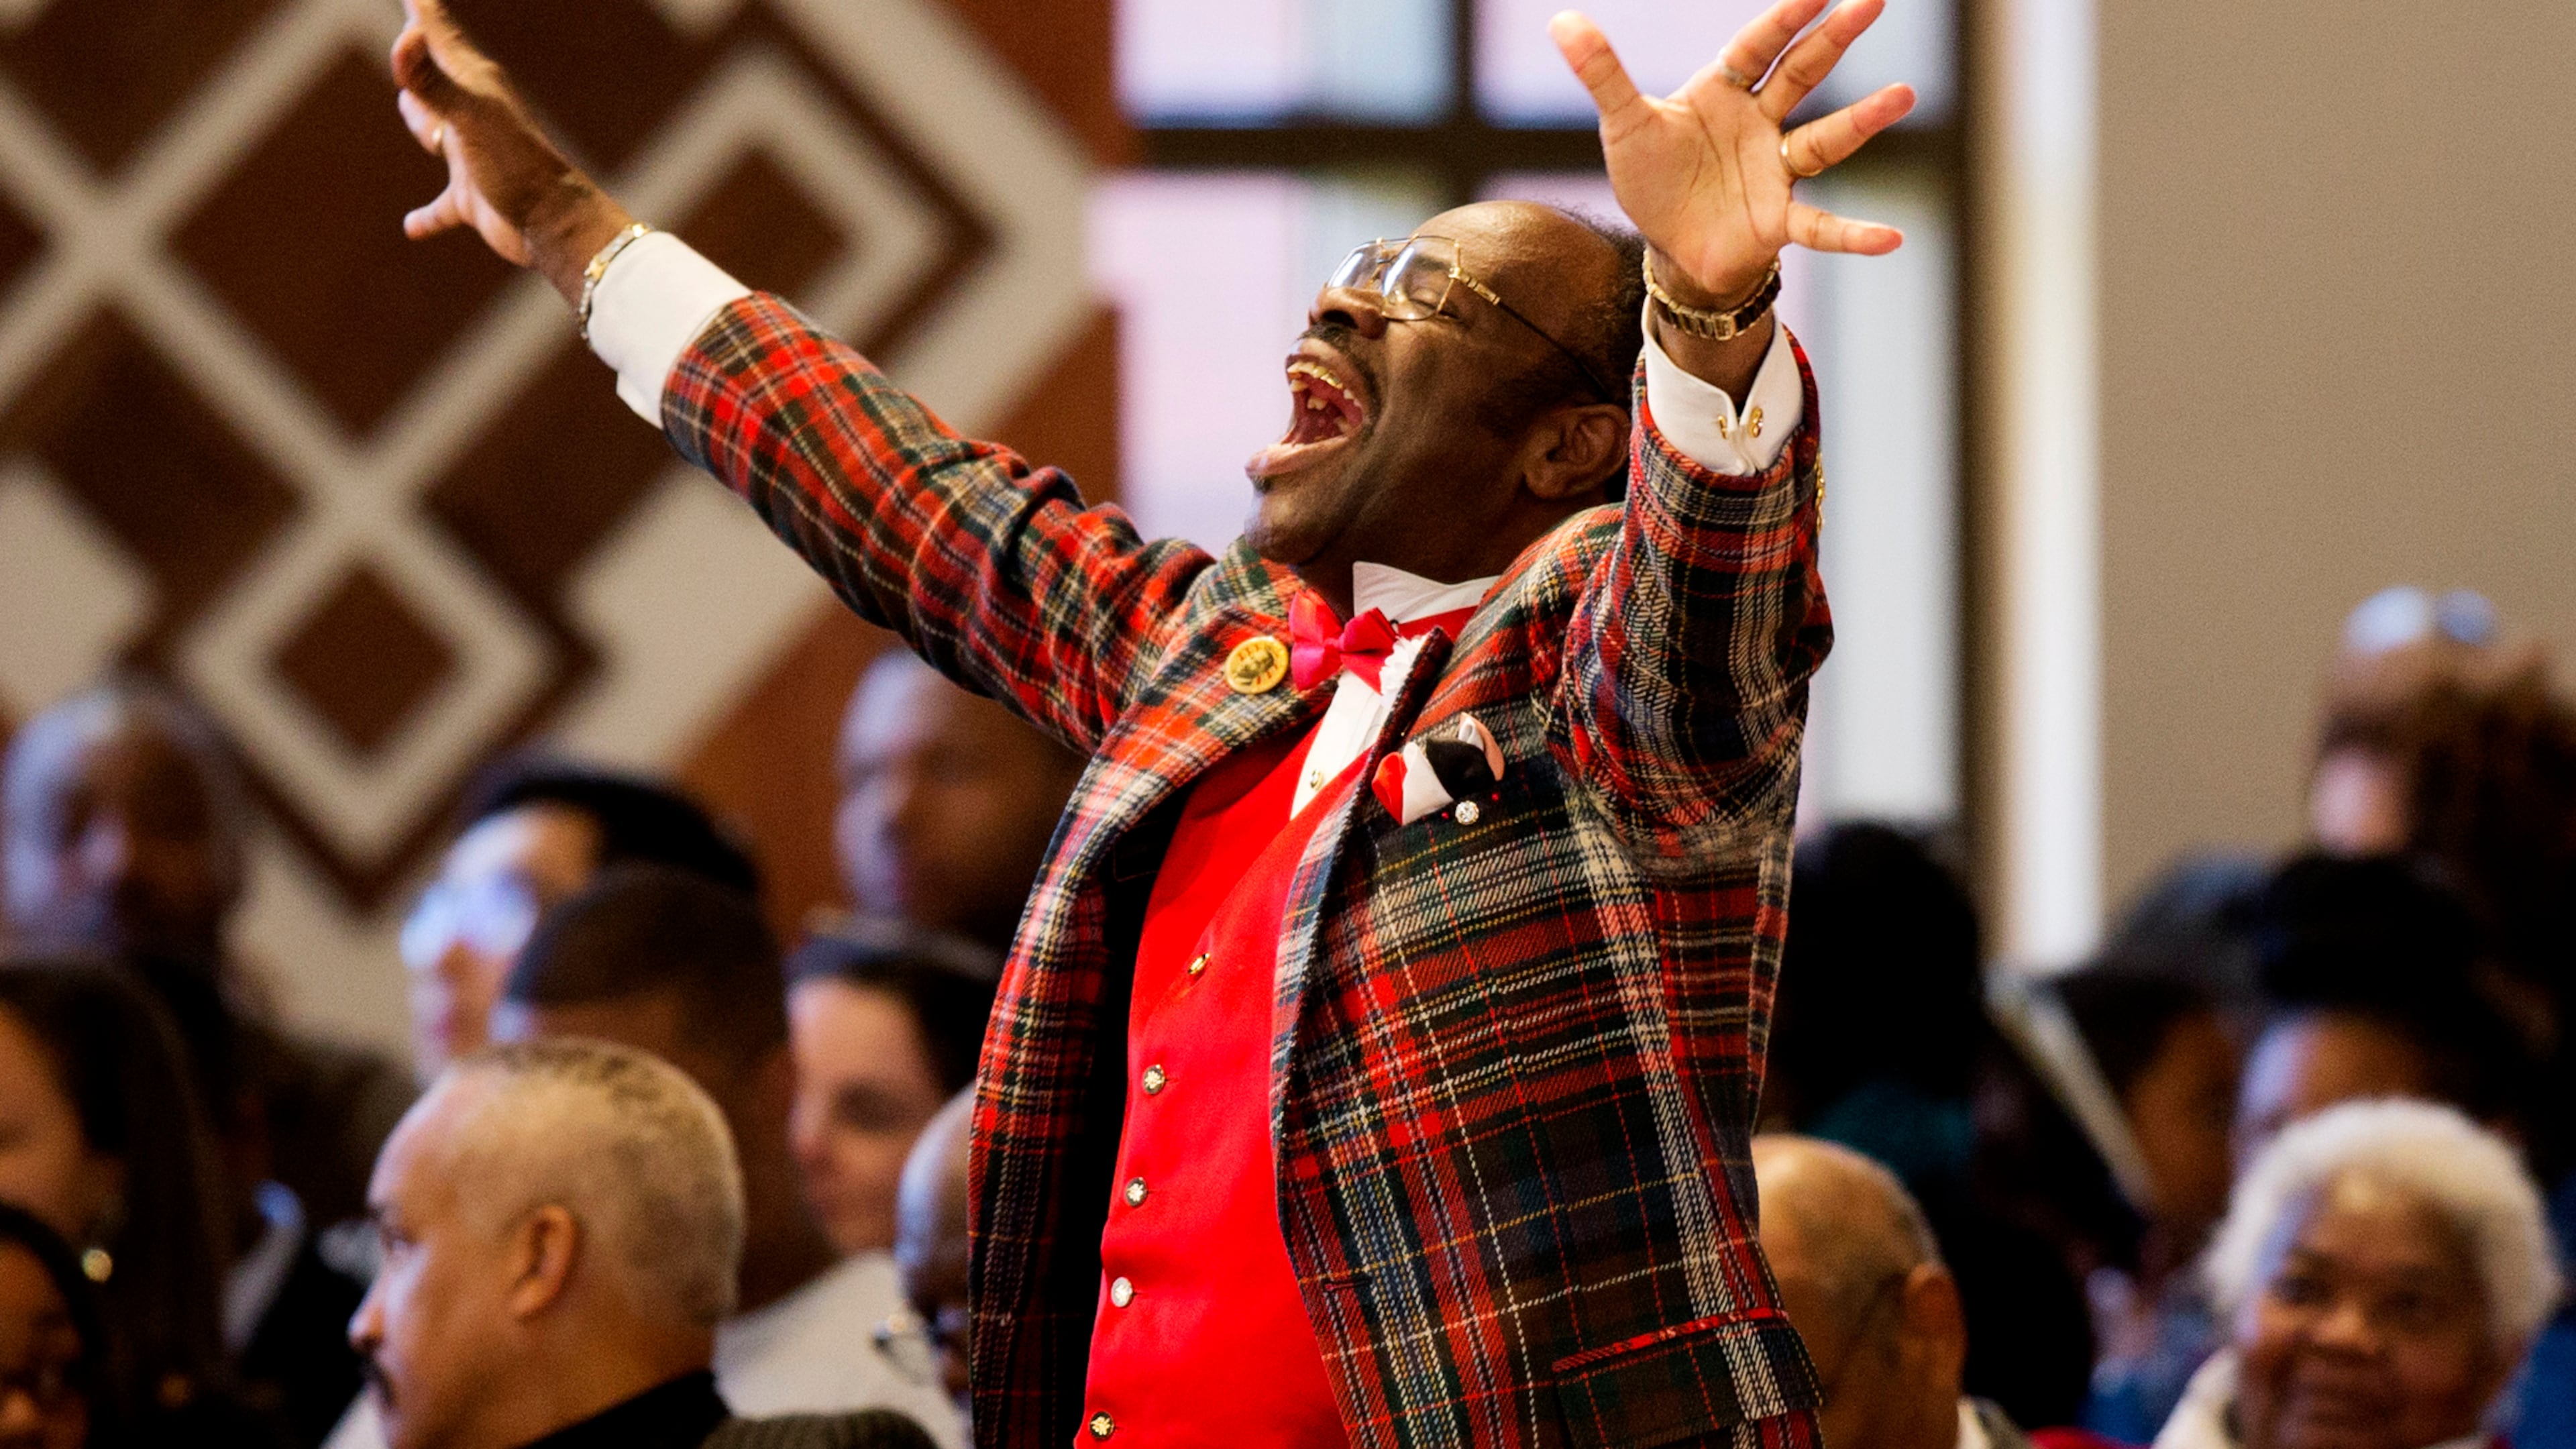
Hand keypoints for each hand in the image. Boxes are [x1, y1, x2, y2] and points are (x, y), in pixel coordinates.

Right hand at [390, 0, 633, 303]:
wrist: (555, 224)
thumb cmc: (518, 165)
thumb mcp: (470, 116)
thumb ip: (434, 81)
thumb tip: (406, 39)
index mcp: (473, 86)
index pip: (438, 36)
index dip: (422, 11)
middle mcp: (471, 115)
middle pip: (430, 79)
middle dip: (415, 64)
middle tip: (413, 35)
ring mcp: (471, 156)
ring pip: (430, 130)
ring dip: (420, 125)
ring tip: (418, 117)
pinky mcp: (472, 200)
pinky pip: (441, 208)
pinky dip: (428, 217)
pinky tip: (412, 228)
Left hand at [1550, 0, 1915, 306]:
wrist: (1669, 248)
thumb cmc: (1651, 179)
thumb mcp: (1622, 125)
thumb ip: (1602, 73)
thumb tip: (1561, 21)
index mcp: (1723, 92)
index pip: (1757, 46)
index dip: (1784, 18)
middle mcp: (1760, 124)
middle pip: (1803, 73)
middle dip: (1835, 37)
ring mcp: (1776, 170)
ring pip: (1825, 140)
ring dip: (1863, 120)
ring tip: (1903, 95)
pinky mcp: (1779, 220)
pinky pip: (1822, 226)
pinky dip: (1854, 235)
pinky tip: (1890, 238)